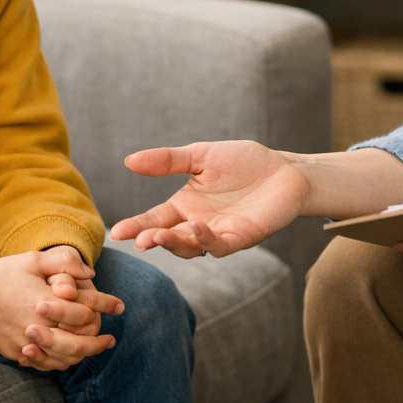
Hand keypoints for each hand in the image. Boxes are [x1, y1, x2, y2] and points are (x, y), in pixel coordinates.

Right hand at [0, 248, 121, 369]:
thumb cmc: (4, 273)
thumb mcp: (33, 259)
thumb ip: (64, 262)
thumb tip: (90, 274)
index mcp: (43, 301)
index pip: (84, 312)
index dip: (105, 307)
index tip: (119, 306)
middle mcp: (36, 326)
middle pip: (78, 343)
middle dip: (98, 342)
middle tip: (110, 339)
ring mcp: (25, 343)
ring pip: (63, 358)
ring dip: (83, 355)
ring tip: (96, 348)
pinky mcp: (16, 353)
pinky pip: (45, 364)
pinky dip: (61, 362)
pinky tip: (71, 355)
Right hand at [109, 141, 311, 257]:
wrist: (285, 169)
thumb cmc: (245, 162)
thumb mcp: (202, 155)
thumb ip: (168, 160)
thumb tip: (129, 161)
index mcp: (185, 205)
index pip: (154, 219)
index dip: (136, 226)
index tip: (117, 232)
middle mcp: (198, 223)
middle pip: (169, 237)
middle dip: (152, 239)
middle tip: (138, 240)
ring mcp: (219, 232)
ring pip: (191, 247)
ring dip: (175, 243)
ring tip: (159, 235)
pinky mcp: (242, 237)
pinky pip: (220, 245)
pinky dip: (206, 239)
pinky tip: (196, 226)